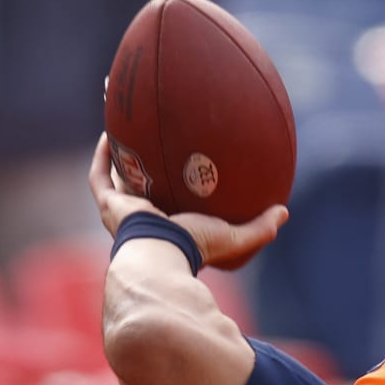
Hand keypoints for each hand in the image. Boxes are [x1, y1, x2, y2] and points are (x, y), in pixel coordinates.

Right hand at [88, 134, 286, 271]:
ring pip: (116, 179)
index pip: (171, 208)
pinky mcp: (109, 205)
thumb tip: (284, 212)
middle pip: (142, 189)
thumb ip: (259, 228)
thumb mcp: (233, 237)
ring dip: (119, 156)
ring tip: (125, 128)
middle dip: (145, 168)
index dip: (175, 190)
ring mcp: (122, 213)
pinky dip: (103, 156)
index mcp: (169, 229)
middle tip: (152, 144)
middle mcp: (143, 221)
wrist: (162, 255)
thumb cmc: (195, 250)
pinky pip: (100, 176)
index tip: (184, 170)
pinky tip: (110, 132)